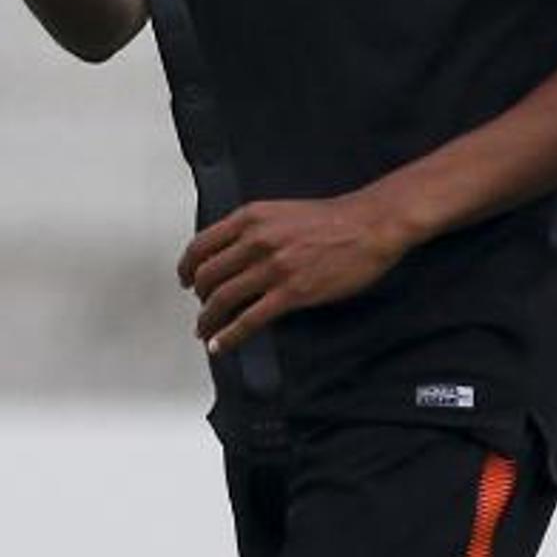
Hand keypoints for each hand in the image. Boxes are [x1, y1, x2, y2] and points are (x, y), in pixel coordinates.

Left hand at [181, 193, 412, 354]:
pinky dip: (229, 336)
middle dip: (199, 297)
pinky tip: (221, 344)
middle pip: (207, 275)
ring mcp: (273, 268)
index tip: (186, 279)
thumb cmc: (335, 219)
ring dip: (208, 320)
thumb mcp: (282, 212)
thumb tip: (234, 254)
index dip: (187, 267)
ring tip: (206, 331)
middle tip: (202, 308)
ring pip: (222, 299)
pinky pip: (249, 320)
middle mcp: (256, 241)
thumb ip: (255, 229)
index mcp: (251, 218)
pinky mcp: (291, 292)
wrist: (370, 225)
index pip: (201, 244)